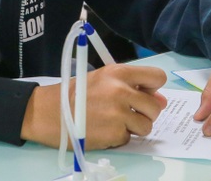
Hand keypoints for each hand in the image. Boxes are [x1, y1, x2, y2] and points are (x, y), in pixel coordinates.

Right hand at [21, 64, 167, 148]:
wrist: (49, 112)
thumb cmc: (76, 94)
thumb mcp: (103, 80)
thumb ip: (132, 87)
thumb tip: (161, 100)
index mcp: (119, 72)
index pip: (157, 77)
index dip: (154, 88)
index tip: (144, 94)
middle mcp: (122, 90)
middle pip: (155, 106)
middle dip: (145, 113)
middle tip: (128, 113)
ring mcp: (118, 113)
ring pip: (146, 125)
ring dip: (134, 128)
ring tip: (114, 122)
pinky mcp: (114, 133)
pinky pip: (129, 138)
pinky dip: (119, 137)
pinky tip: (103, 130)